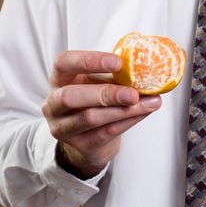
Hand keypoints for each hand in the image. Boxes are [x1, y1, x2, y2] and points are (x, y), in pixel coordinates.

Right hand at [42, 50, 161, 178]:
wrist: (92, 135)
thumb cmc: (95, 99)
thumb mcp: (99, 81)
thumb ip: (114, 74)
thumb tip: (145, 68)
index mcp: (59, 79)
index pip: (64, 63)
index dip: (89, 61)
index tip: (118, 62)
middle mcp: (53, 103)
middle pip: (70, 97)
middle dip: (105, 94)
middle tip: (133, 93)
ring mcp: (63, 127)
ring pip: (90, 118)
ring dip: (124, 110)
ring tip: (151, 103)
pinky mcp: (79, 145)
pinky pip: (105, 133)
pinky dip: (128, 121)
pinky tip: (144, 112)